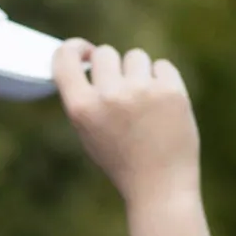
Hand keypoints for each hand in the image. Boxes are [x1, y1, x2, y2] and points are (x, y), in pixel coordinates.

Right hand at [52, 38, 200, 203]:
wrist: (160, 186)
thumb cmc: (122, 161)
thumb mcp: (89, 133)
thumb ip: (85, 97)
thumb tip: (89, 56)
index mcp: (81, 109)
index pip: (64, 58)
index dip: (73, 48)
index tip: (84, 51)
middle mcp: (109, 96)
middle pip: (104, 53)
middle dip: (112, 67)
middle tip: (122, 93)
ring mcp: (142, 91)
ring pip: (135, 56)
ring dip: (139, 73)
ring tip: (144, 105)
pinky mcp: (171, 91)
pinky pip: (162, 66)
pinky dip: (163, 81)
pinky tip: (162, 108)